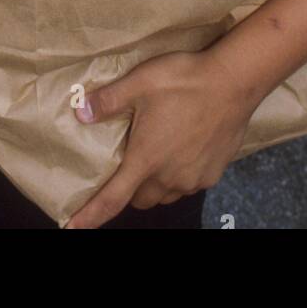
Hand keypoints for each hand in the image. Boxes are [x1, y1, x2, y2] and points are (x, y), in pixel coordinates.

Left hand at [64, 49, 255, 228]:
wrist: (233, 82)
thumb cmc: (184, 81)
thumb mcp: (140, 82)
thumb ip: (109, 101)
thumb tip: (81, 112)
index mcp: (145, 159)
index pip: (112, 199)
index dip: (90, 216)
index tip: (73, 227)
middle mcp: (169, 177)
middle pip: (141, 199)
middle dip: (131, 188)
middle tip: (130, 161)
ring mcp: (193, 179)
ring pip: (166, 194)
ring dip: (156, 182)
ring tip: (158, 152)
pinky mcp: (213, 173)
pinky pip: (188, 184)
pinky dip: (180, 175)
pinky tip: (184, 149)